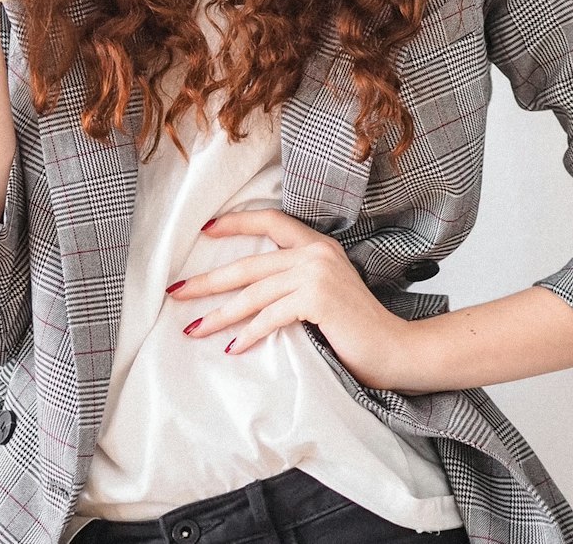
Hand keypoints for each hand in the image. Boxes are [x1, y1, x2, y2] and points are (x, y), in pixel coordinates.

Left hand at [165, 208, 419, 391]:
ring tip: (193, 329)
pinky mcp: (317, 299)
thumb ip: (295, 282)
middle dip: (208, 280)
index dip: (236, 223)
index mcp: (318, 245)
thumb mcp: (325, 293)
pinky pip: (270, 316)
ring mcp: (317, 274)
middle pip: (249, 264)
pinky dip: (249, 333)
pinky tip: (233, 347)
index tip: (205, 231)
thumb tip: (249, 292)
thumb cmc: (358, 329)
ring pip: (254, 293)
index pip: (270, 222)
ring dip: (219, 314)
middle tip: (176, 292)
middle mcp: (316, 253)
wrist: (397, 350)